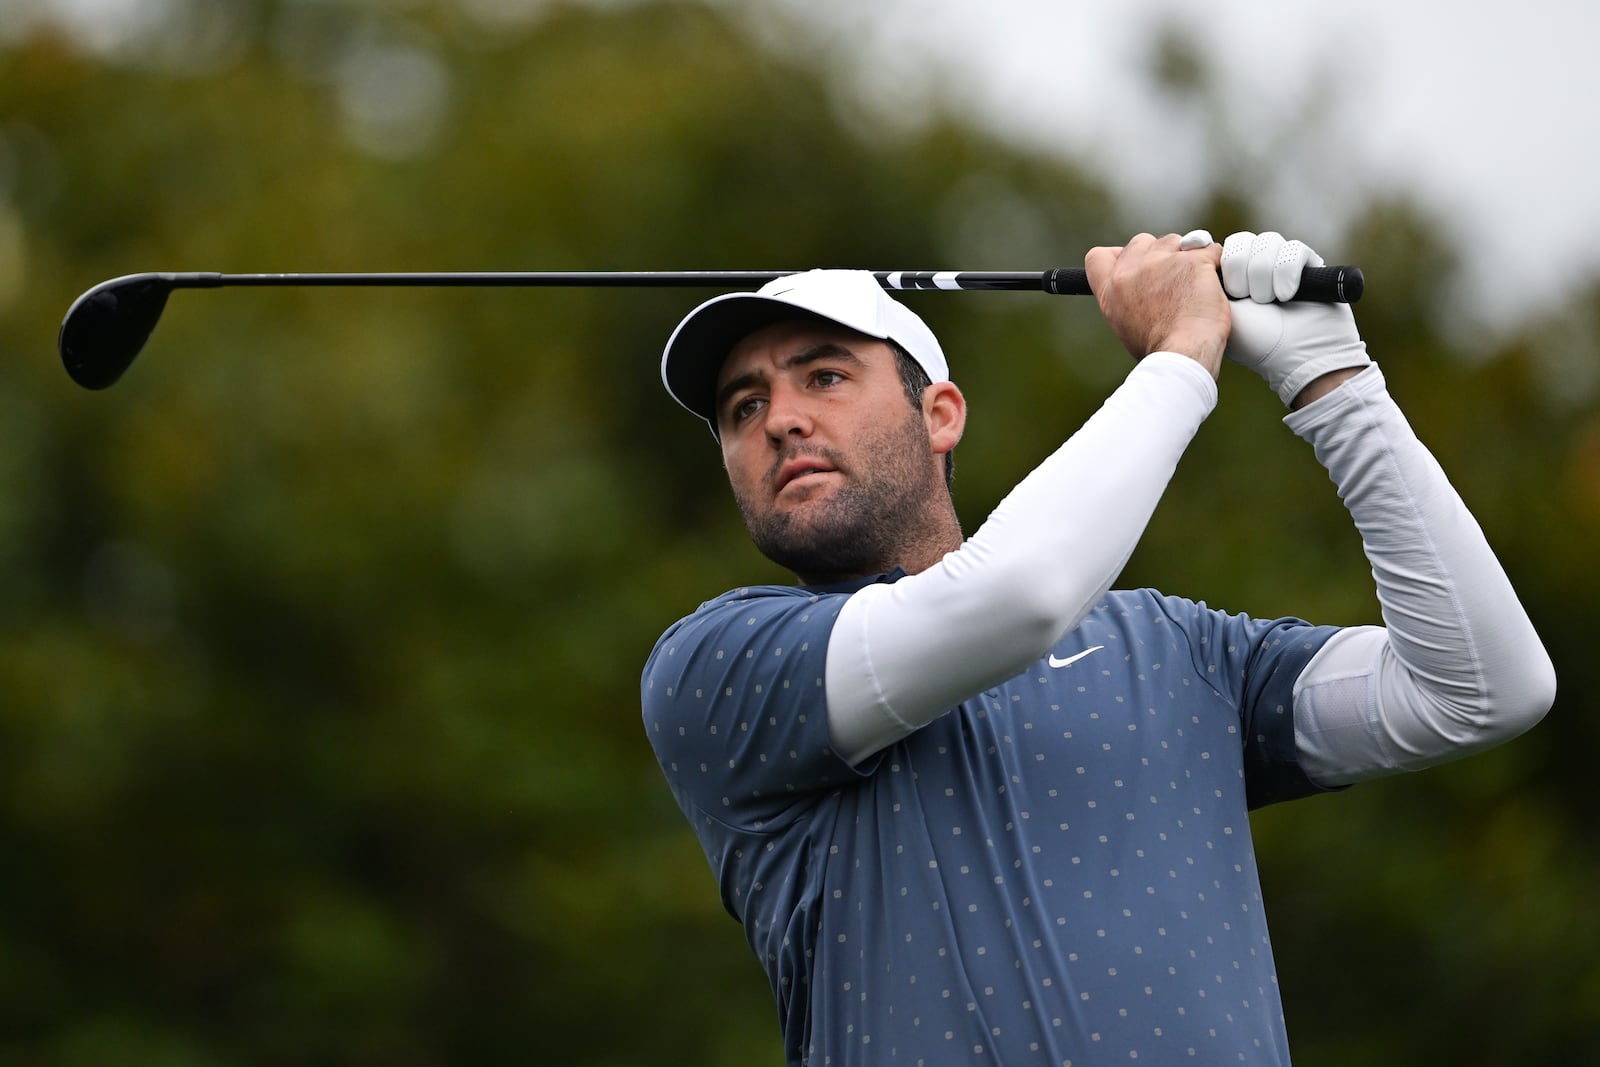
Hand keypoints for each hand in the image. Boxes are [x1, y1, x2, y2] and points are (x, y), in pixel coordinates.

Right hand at [1085, 230, 1228, 377]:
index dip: (1119, 256)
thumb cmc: (1159, 349)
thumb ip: (1127, 297)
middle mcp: (1131, 271)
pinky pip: (1211, 250)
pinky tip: (1215, 285)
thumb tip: (1141, 285)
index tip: (1135, 265)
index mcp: (1111, 289)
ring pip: (1178, 242)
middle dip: (1158, 254)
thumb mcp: (1125, 324)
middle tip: (1173, 279)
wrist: (1183, 357)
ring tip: (1195, 288)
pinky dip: (1216, 264)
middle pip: (1142, 241)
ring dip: (1188, 258)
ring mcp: (1163, 262)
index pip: (1099, 256)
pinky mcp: (1194, 261)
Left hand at [1221, 231, 1372, 406]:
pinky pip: (1294, 249)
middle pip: (1243, 240)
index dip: (1224, 260)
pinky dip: (1286, 273)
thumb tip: (1197, 243)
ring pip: (1267, 242)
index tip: (1227, 288)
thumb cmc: (1254, 341)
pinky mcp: (1310, 265)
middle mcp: (1257, 268)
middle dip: (1241, 269)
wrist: (1295, 356)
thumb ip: (1206, 278)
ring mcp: (1283, 264)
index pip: (1223, 246)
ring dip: (1263, 274)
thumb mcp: (1218, 309)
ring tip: (1267, 301)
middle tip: (1245, 297)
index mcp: (1233, 278)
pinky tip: (1286, 295)